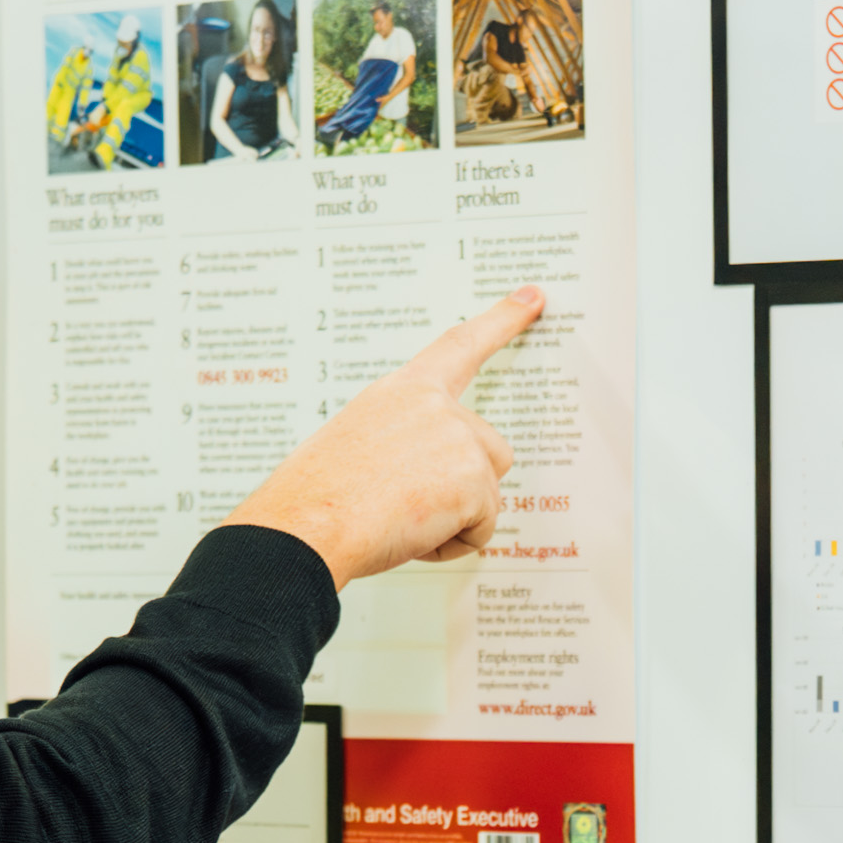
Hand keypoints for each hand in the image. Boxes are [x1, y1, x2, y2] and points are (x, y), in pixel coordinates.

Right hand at [231, 287, 544, 585]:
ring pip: (488, 492)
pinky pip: (482, 529)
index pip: (460, 346)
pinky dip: (450, 545)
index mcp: (403, 390)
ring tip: (400, 520)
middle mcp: (437, 406)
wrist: (309, 522)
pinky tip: (409, 535)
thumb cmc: (318, 494)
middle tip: (405, 504)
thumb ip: (404, 440)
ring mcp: (460, 439)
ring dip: (456, 517)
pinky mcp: (474, 480)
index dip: (501, 320)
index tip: (533, 297)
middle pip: (489, 449)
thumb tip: (426, 475)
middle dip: (463, 486)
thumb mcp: (356, 442)